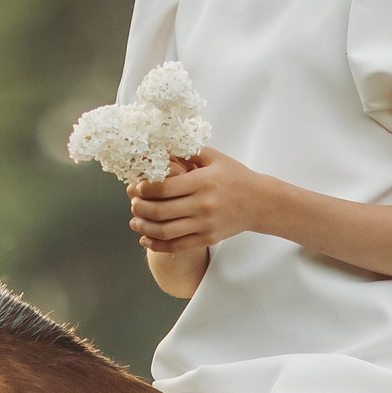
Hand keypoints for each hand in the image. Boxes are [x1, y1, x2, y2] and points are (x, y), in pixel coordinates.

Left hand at [129, 148, 265, 252]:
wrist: (260, 202)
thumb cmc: (235, 177)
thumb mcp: (214, 158)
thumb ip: (188, 151)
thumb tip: (159, 146)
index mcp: (203, 182)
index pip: (164, 189)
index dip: (144, 189)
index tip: (136, 187)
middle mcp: (203, 205)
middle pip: (160, 212)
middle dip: (139, 208)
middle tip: (132, 204)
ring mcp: (205, 225)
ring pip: (165, 232)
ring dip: (144, 228)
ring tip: (134, 221)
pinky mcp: (207, 239)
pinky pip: (176, 246)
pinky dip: (157, 245)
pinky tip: (146, 239)